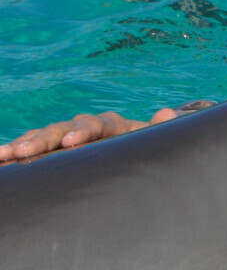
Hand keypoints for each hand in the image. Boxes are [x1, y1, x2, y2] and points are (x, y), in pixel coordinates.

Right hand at [0, 102, 209, 161]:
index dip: (84, 132)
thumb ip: (161, 130)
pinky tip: (0, 156)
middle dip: (44, 139)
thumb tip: (167, 113)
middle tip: (25, 151)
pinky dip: (17, 149)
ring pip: (44, 136)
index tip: (72, 142)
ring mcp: (69, 136)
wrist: (140, 149)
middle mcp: (87, 127)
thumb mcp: (157, 141)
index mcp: (113, 125)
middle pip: (64, 128)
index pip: (98, 124)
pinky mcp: (57, 148)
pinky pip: (35, 147)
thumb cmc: (148, 148)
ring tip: (4, 154)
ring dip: (24, 144)